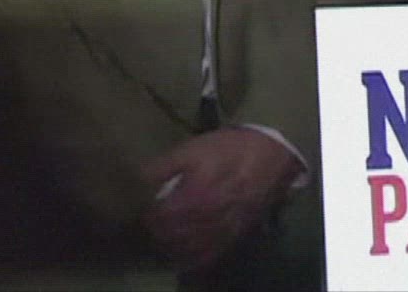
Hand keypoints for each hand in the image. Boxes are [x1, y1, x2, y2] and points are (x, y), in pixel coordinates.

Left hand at [143, 128, 300, 269]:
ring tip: (164, 239)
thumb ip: (162, 167)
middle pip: (171, 237)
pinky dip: (194, 259)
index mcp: (193, 197)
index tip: (141, 210)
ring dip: (172, 248)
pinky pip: (209, 256)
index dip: (146, 216)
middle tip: (150, 225)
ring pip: (188, 250)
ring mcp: (222, 230)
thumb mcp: (192, 149)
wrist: (272, 154)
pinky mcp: (234, 235)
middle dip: (156, 233)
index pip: (158, 218)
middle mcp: (206, 219)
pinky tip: (185, 254)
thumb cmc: (228, 148)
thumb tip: (136, 182)